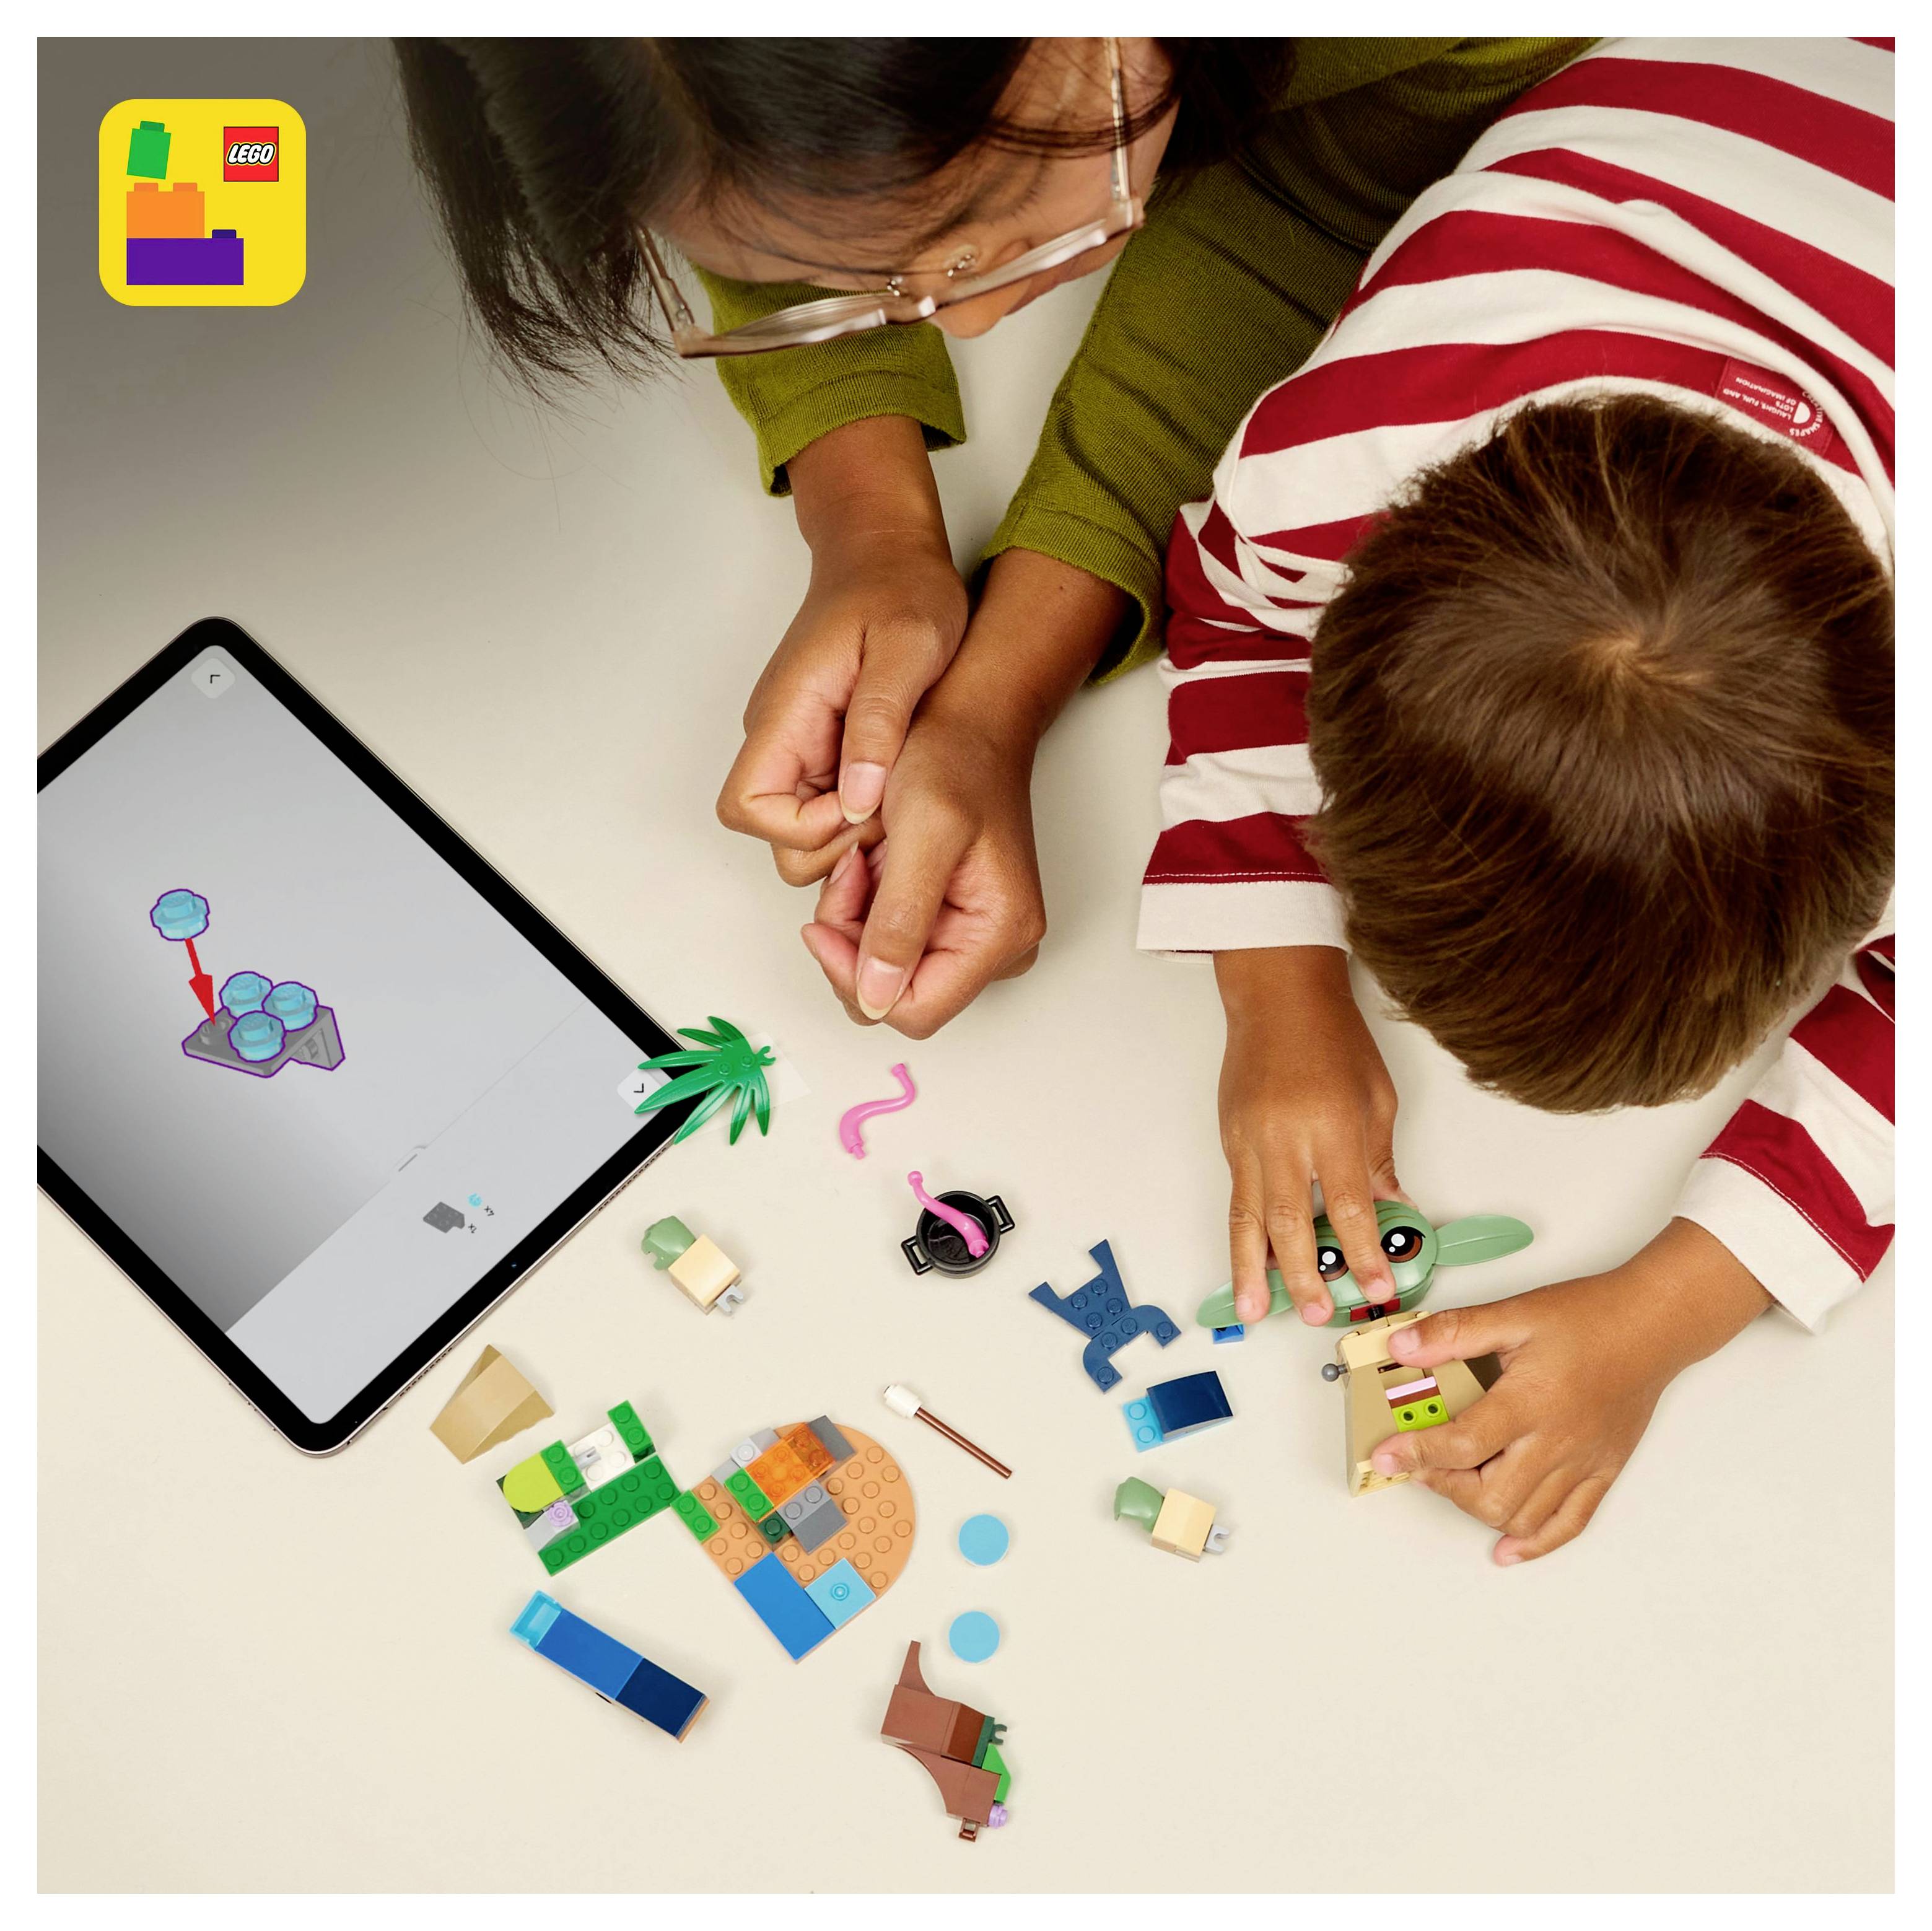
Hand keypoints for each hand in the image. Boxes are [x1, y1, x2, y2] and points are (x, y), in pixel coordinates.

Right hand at [715, 417, 966, 882]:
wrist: (890, 554)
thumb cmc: (900, 589)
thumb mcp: (909, 647)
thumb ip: (878, 723)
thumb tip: (856, 799)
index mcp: (785, 713)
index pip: (747, 806)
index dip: (800, 828)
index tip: (861, 805)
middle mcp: (779, 736)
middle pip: (772, 832)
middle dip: (830, 842)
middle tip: (891, 808)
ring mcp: (797, 744)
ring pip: (801, 827)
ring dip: (849, 831)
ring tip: (902, 794)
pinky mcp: (820, 748)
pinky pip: (826, 805)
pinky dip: (860, 813)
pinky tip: (900, 786)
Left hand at [799, 705, 1045, 1033]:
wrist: (968, 719)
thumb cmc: (955, 758)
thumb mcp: (923, 832)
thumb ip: (899, 919)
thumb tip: (876, 998)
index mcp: (1000, 934)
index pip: (913, 1010)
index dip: (855, 976)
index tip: (824, 919)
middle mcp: (995, 948)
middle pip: (896, 994)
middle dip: (853, 944)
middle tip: (847, 873)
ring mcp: (972, 936)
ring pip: (884, 970)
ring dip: (854, 921)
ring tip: (858, 857)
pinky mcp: (950, 920)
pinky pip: (887, 940)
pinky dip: (863, 908)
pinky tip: (867, 861)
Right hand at [1215, 948, 1402, 1325]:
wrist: (1277, 997)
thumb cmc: (1332, 1037)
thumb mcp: (1376, 1097)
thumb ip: (1379, 1158)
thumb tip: (1392, 1208)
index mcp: (1331, 1125)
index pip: (1351, 1205)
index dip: (1363, 1252)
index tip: (1376, 1287)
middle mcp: (1284, 1137)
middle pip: (1291, 1222)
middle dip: (1303, 1276)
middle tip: (1316, 1314)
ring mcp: (1249, 1140)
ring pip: (1248, 1218)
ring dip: (1251, 1269)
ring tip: (1252, 1310)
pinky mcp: (1229, 1139)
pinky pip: (1236, 1197)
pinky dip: (1241, 1235)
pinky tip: (1246, 1263)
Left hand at [1366, 1218, 1771, 1562]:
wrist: (1652, 1325)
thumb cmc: (1590, 1317)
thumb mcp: (1514, 1313)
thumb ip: (1454, 1333)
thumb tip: (1403, 1346)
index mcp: (1529, 1402)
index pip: (1462, 1444)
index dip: (1416, 1453)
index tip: (1386, 1455)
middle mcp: (1557, 1442)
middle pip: (1490, 1495)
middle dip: (1444, 1485)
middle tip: (1419, 1463)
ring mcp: (1584, 1463)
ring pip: (1524, 1517)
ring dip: (1480, 1510)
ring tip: (1454, 1486)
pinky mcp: (1604, 1472)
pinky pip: (1570, 1524)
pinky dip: (1535, 1542)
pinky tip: (1509, 1548)